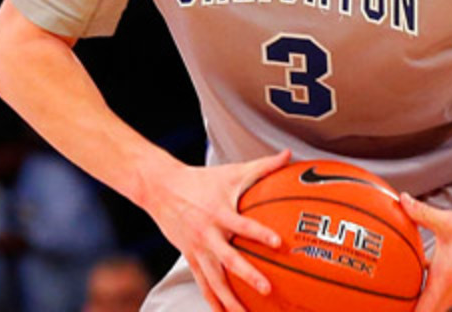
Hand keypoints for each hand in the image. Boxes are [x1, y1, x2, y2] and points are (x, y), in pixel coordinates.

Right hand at [141, 150, 290, 311]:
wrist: (161, 188)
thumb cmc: (203, 179)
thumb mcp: (232, 172)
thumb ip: (264, 166)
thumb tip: (289, 154)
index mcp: (220, 213)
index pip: (243, 225)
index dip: (260, 234)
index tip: (278, 243)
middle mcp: (208, 234)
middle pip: (229, 259)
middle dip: (248, 275)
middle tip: (267, 288)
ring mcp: (197, 249)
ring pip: (214, 280)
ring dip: (230, 300)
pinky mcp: (190, 258)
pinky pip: (203, 284)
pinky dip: (213, 301)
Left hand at [400, 193, 451, 311]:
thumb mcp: (449, 221)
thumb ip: (422, 213)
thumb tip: (402, 201)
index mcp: (444, 282)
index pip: (420, 311)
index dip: (403, 311)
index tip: (392, 307)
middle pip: (428, 307)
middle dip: (412, 301)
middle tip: (398, 292)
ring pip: (440, 299)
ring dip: (427, 291)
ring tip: (414, 278)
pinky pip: (451, 292)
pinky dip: (441, 285)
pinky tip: (438, 267)